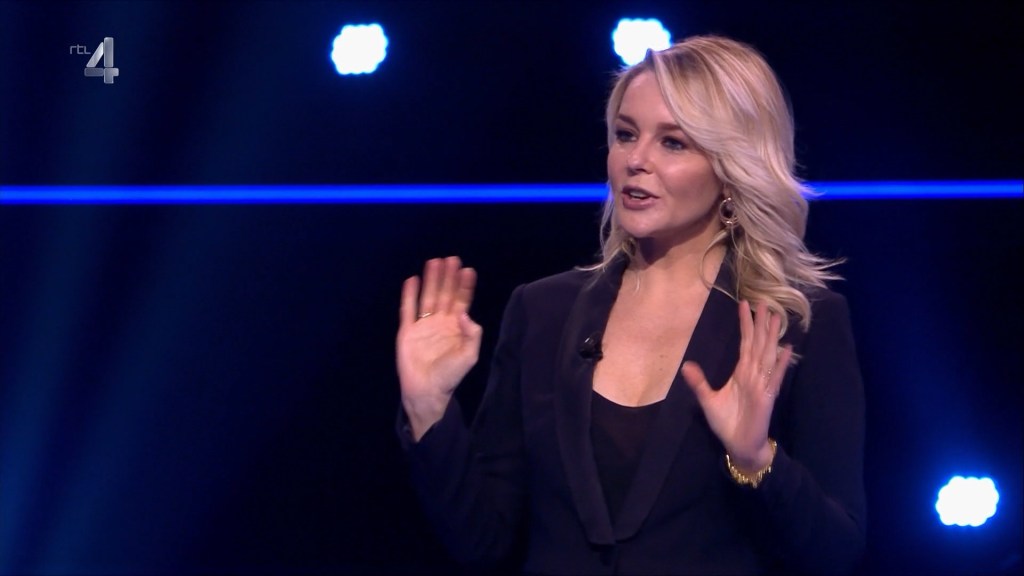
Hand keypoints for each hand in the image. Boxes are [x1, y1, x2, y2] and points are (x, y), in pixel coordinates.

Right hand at [397, 256, 482, 439]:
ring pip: (428, 297)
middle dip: (448, 277)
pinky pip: (408, 309)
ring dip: (431, 280)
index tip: (468, 270)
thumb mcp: (469, 356)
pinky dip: (409, 294)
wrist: (427, 391)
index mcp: (456, 328)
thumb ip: (472, 334)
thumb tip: (464, 312)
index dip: (464, 286)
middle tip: (452, 259)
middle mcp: (440, 323)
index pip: (461, 301)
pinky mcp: (407, 331)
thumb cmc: (450, 376)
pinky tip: (412, 279)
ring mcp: (423, 326)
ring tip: (435, 261)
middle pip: (445, 294)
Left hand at [681, 300, 792, 473]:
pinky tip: (787, 348)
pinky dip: (781, 363)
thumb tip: (686, 365)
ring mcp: (762, 384)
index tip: (745, 305)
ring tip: (775, 317)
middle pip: (758, 344)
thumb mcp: (708, 400)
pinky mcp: (767, 397)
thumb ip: (700, 383)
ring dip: (771, 337)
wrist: (739, 445)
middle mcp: (753, 374)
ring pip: (767, 355)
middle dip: (761, 324)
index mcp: (741, 373)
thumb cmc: (727, 423)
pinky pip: (775, 377)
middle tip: (765, 302)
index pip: (745, 343)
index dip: (745, 324)